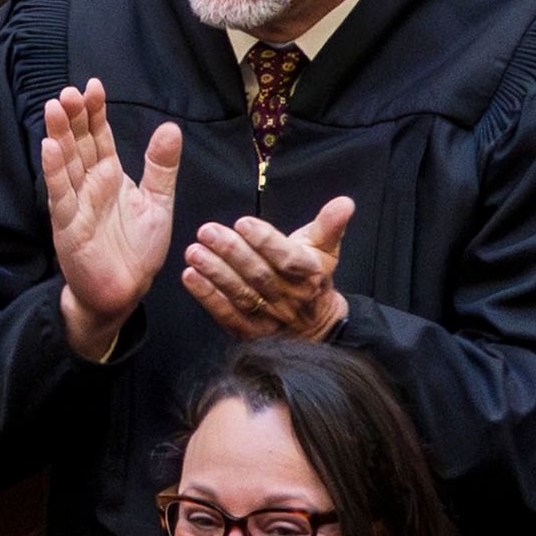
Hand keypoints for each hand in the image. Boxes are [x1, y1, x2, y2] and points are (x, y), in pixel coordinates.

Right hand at [42, 81, 179, 361]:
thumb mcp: (159, 203)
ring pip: (65, 163)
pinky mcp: (67, 225)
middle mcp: (89, 185)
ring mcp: (75, 203)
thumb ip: (160, 167)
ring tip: (55, 107)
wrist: (124, 290)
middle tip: (70, 91)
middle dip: (74, 117)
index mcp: (110, 177)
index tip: (93, 86)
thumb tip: (170, 127)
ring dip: (58, 135)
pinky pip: (60, 194)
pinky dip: (54, 170)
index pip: (100, 137)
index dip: (96, 113)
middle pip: (79, 144)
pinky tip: (49, 147)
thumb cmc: (138, 250)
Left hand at [184, 199, 352, 342]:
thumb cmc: (314, 277)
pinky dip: (207, 297)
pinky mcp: (251, 332)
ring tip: (194, 251)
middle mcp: (291, 298)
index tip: (242, 222)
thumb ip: (329, 225)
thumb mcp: (325, 250)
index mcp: (311, 275)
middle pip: (260, 275)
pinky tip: (190, 277)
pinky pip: (227, 315)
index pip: (288, 258)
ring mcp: (271, 317)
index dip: (265, 241)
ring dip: (215, 272)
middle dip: (232, 252)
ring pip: (242, 294)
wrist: (315, 325)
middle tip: (207, 231)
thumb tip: (345, 202)